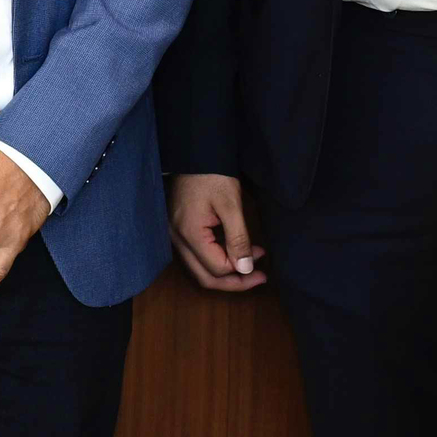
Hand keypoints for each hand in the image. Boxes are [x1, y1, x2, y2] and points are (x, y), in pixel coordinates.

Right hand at [167, 172, 264, 291]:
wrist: (194, 154)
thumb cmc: (213, 176)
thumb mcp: (231, 205)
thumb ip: (238, 239)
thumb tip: (246, 269)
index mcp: (189, 233)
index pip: (217, 269)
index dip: (242, 272)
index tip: (263, 262)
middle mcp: (176, 239)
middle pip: (205, 277)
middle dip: (234, 282)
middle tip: (259, 277)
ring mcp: (174, 236)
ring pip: (199, 269)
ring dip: (226, 272)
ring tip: (251, 264)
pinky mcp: (177, 230)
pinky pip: (196, 256)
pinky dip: (216, 260)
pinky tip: (233, 252)